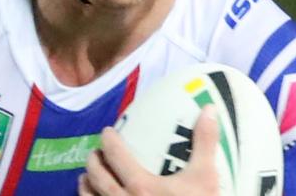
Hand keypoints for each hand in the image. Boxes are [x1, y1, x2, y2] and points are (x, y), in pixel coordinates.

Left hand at [79, 105, 218, 195]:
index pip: (115, 155)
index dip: (108, 141)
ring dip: (86, 185)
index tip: (107, 132)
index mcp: (140, 185)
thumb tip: (208, 109)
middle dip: (94, 161)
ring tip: (88, 176)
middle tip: (97, 153)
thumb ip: (205, 143)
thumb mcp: (206, 179)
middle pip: (97, 176)